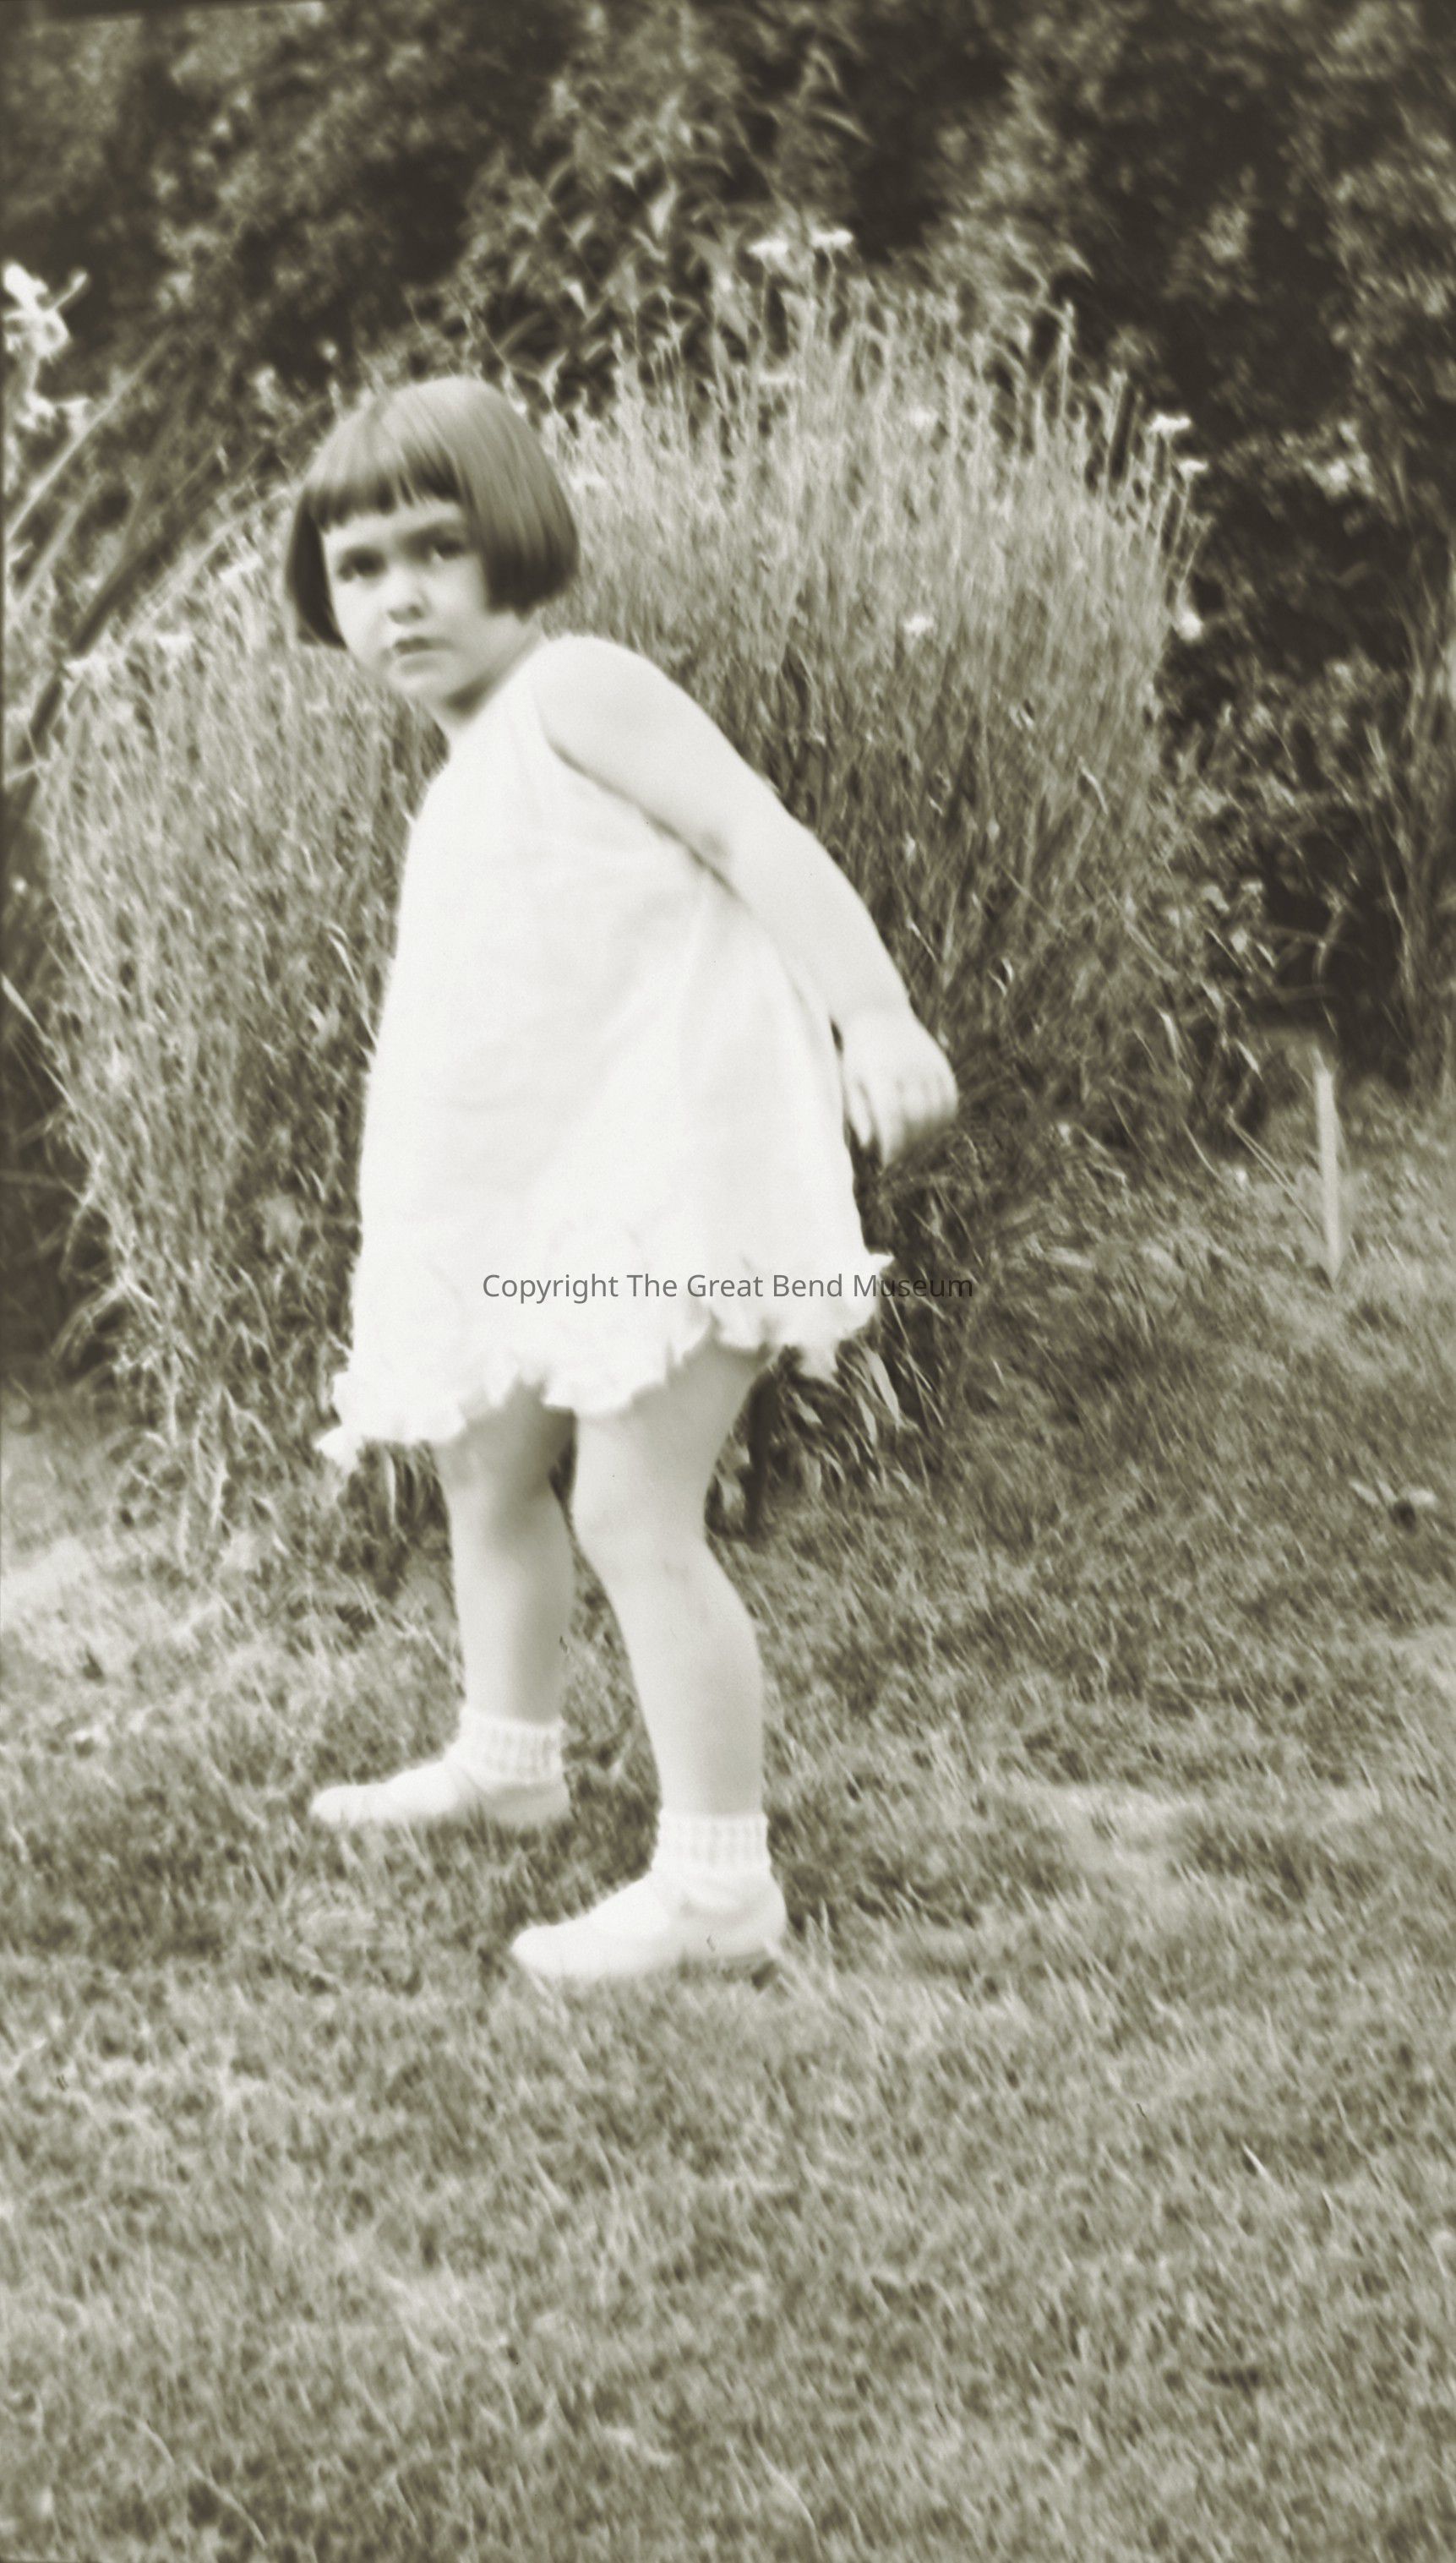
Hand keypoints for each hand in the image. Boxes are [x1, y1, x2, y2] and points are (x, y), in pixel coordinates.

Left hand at [836, 1004, 958, 1160]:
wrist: (877, 1014)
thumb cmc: (858, 1057)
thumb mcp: (848, 1082)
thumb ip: (857, 1114)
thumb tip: (871, 1146)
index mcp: (880, 1073)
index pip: (891, 1117)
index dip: (892, 1144)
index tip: (886, 1162)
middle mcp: (908, 1068)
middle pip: (916, 1118)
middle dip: (908, 1144)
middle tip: (897, 1157)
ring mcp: (928, 1064)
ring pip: (936, 1112)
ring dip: (927, 1135)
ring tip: (912, 1145)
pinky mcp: (942, 1064)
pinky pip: (950, 1100)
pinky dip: (944, 1119)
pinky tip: (930, 1128)